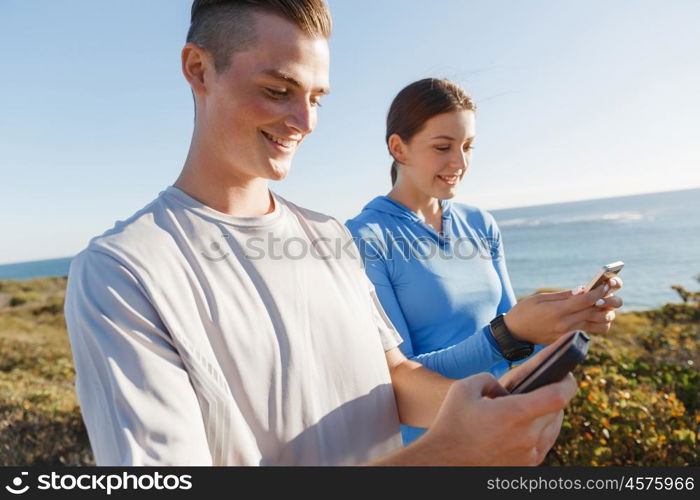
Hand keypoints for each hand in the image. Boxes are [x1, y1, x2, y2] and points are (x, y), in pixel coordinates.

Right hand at [416, 353, 576, 464]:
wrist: (443, 461)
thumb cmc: (451, 422)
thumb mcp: (464, 387)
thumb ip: (490, 379)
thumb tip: (506, 391)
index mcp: (514, 414)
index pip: (559, 396)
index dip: (568, 382)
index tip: (566, 374)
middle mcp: (527, 437)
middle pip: (558, 411)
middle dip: (553, 396)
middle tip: (544, 386)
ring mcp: (529, 455)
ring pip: (553, 428)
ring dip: (548, 414)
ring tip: (532, 405)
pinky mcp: (526, 467)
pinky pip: (544, 443)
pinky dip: (541, 431)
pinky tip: (526, 424)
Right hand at [503, 278, 622, 344]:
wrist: (515, 333)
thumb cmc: (525, 311)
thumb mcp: (541, 298)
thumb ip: (564, 295)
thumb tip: (584, 290)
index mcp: (557, 312)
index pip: (587, 300)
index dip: (599, 291)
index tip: (606, 284)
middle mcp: (566, 325)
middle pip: (597, 312)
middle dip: (608, 300)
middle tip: (610, 292)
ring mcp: (569, 334)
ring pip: (600, 325)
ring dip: (606, 313)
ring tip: (602, 304)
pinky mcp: (569, 339)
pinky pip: (593, 331)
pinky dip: (599, 323)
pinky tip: (593, 314)